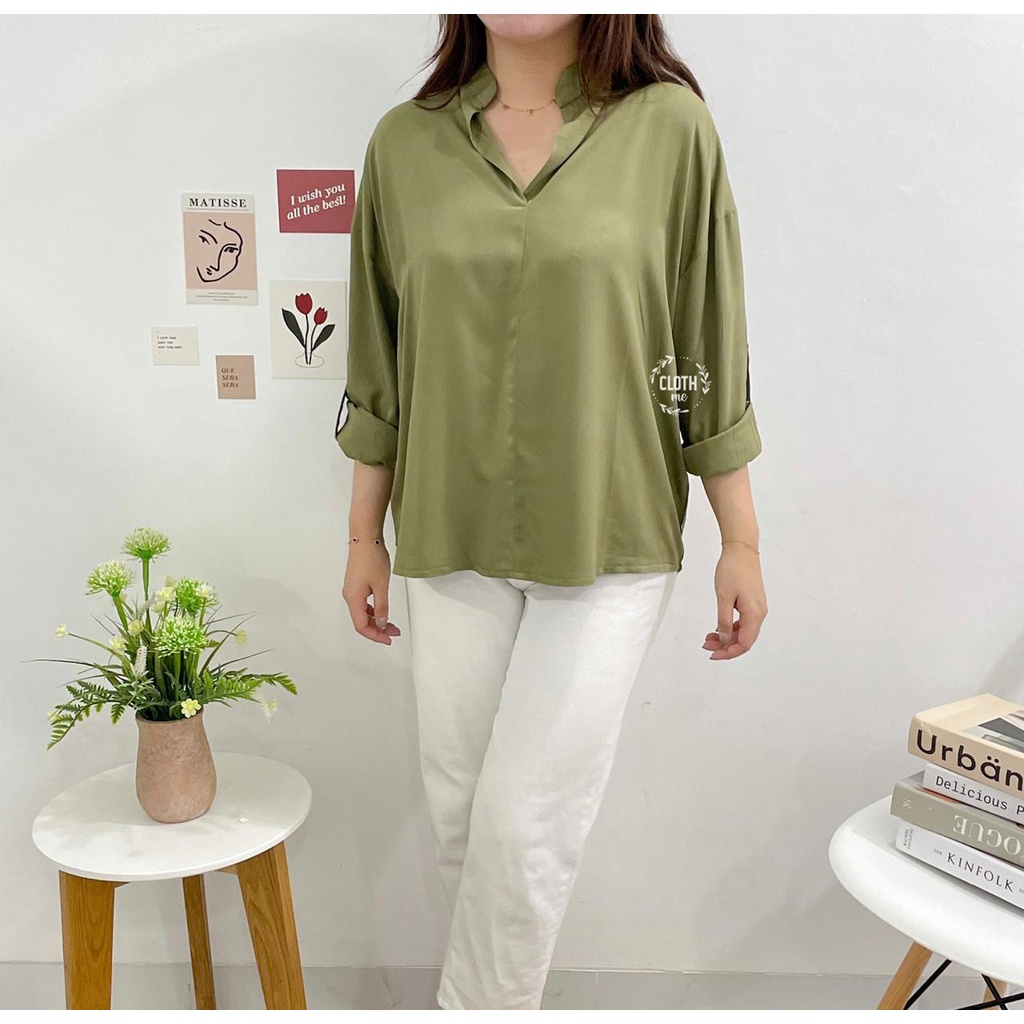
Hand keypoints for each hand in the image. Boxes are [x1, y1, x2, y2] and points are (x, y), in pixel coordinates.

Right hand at [342, 541, 401, 644]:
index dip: (375, 636)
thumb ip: (381, 607)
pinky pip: (362, 604)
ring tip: (391, 623)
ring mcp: (351, 590)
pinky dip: (373, 611)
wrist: (364, 539)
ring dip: (376, 620)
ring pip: (362, 613)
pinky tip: (382, 611)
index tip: (388, 639)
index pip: (362, 626)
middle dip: (378, 629)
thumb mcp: (381, 586)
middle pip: (361, 622)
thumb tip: (381, 623)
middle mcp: (349, 596)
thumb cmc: (371, 558)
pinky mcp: (355, 584)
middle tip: (394, 632)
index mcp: (353, 599)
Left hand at [702, 543, 765, 659]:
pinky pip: (743, 622)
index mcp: (754, 614)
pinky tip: (718, 627)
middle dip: (726, 646)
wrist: (741, 549)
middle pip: (745, 639)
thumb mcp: (724, 598)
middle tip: (706, 644)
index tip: (712, 654)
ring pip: (743, 631)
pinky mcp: (752, 602)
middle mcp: (759, 613)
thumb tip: (726, 640)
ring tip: (709, 636)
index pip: (745, 644)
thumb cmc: (732, 570)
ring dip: (727, 637)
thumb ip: (724, 621)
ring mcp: (757, 607)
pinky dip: (731, 627)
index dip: (729, 653)